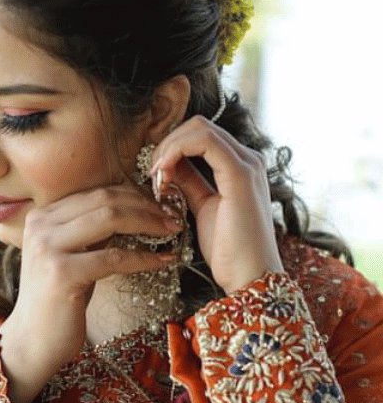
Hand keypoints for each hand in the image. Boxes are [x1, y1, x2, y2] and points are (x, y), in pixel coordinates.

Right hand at [0, 186, 180, 402]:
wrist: (32, 340)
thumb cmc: (56, 300)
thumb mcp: (70, 256)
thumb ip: (89, 232)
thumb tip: (133, 211)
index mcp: (42, 217)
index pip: (95, 192)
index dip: (133, 195)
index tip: (159, 206)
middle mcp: (40, 226)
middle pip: (105, 200)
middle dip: (145, 206)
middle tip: (172, 218)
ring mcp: (48, 248)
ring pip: (110, 218)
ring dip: (148, 223)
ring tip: (171, 232)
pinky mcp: (62, 273)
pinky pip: (114, 257)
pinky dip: (144, 257)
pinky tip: (163, 261)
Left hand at [150, 116, 282, 293]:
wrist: (249, 276)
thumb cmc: (228, 250)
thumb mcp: (200, 208)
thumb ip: (187, 184)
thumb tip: (166, 168)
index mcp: (240, 167)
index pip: (199, 136)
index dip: (170, 148)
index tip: (154, 175)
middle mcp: (248, 160)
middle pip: (197, 126)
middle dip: (167, 145)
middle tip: (152, 176)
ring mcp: (247, 164)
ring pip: (198, 128)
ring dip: (167, 148)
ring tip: (156, 179)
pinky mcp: (241, 175)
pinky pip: (203, 141)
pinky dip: (175, 152)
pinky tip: (162, 177)